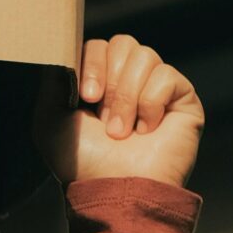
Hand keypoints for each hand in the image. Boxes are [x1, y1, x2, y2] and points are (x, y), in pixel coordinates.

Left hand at [34, 33, 202, 189]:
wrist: (116, 189)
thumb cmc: (83, 162)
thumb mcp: (50, 118)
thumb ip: (54, 80)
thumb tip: (65, 49)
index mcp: (101, 82)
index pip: (98, 45)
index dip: (92, 65)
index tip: (87, 99)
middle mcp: (129, 81)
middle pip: (123, 43)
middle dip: (111, 83)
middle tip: (107, 121)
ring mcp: (158, 89)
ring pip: (145, 56)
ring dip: (128, 97)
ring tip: (124, 132)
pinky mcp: (183, 99)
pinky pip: (167, 75)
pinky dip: (151, 104)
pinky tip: (147, 130)